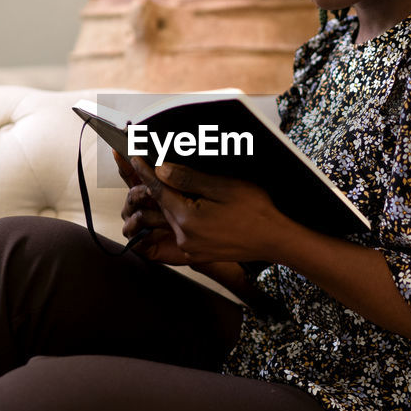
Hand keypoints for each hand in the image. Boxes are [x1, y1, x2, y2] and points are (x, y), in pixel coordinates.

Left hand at [129, 157, 287, 263]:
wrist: (275, 239)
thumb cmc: (255, 210)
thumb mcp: (222, 187)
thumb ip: (188, 179)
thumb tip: (161, 169)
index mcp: (188, 220)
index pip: (159, 190)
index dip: (147, 172)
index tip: (135, 157)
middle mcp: (184, 238)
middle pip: (163, 206)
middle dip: (158, 186)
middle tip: (153, 165)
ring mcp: (190, 248)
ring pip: (172, 218)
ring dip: (171, 201)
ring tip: (176, 185)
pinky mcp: (198, 254)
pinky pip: (183, 230)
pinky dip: (183, 216)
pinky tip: (194, 205)